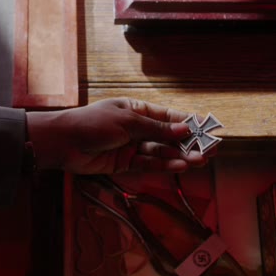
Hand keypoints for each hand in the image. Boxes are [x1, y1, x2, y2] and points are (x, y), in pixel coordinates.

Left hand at [26, 98, 210, 173]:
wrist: (64, 143)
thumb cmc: (93, 123)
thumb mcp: (127, 121)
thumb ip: (156, 128)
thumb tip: (185, 129)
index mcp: (137, 109)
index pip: (168, 116)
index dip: (188, 123)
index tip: (209, 129)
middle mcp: (137, 127)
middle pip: (167, 136)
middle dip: (188, 143)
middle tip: (211, 150)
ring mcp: (132, 146)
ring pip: (161, 152)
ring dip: (180, 156)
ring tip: (199, 160)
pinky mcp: (126, 163)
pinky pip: (149, 164)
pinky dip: (164, 165)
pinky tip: (180, 166)